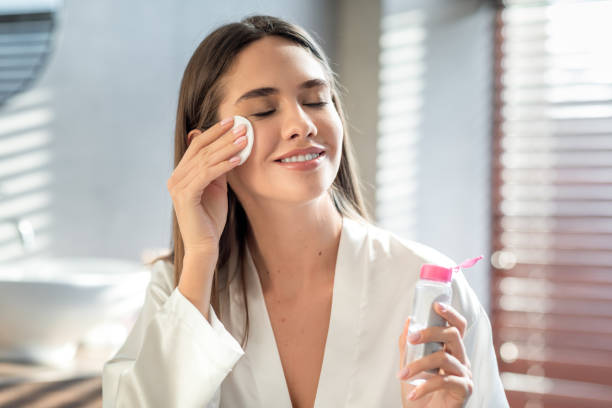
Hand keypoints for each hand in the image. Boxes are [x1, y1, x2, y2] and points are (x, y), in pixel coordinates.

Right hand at [166, 117, 247, 255]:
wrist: (205, 245)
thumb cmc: (211, 218)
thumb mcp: (216, 188)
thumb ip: (218, 168)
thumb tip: (228, 148)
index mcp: (181, 174)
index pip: (197, 146)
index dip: (214, 132)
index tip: (233, 121)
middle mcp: (175, 177)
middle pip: (201, 149)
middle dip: (223, 136)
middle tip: (243, 126)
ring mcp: (178, 186)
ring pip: (205, 160)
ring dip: (227, 148)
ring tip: (245, 139)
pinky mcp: (185, 196)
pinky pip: (206, 175)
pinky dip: (223, 165)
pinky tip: (238, 159)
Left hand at [397, 302, 472, 407]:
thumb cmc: (419, 394)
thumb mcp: (408, 366)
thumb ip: (408, 345)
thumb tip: (409, 320)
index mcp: (450, 350)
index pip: (457, 326)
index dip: (450, 313)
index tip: (435, 305)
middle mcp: (461, 359)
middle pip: (453, 335)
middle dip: (431, 332)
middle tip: (412, 338)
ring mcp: (464, 374)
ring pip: (444, 358)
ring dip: (419, 365)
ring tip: (402, 376)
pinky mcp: (464, 390)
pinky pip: (444, 381)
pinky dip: (424, 386)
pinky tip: (412, 393)